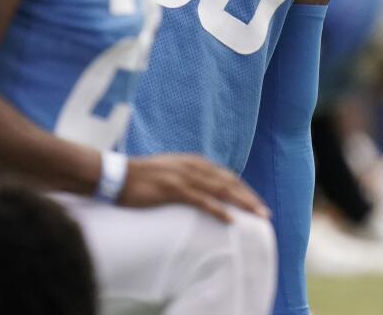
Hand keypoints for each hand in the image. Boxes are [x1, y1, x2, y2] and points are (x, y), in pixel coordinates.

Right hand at [119, 154, 269, 221]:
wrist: (118, 175)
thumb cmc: (141, 177)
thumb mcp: (169, 171)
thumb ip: (186, 175)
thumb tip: (199, 188)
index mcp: (193, 161)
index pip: (225, 175)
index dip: (243, 189)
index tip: (255, 202)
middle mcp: (192, 166)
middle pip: (229, 181)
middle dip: (249, 197)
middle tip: (265, 213)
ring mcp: (184, 176)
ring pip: (221, 190)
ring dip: (242, 203)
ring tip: (257, 216)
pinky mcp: (174, 189)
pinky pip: (202, 201)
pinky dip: (219, 210)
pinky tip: (231, 220)